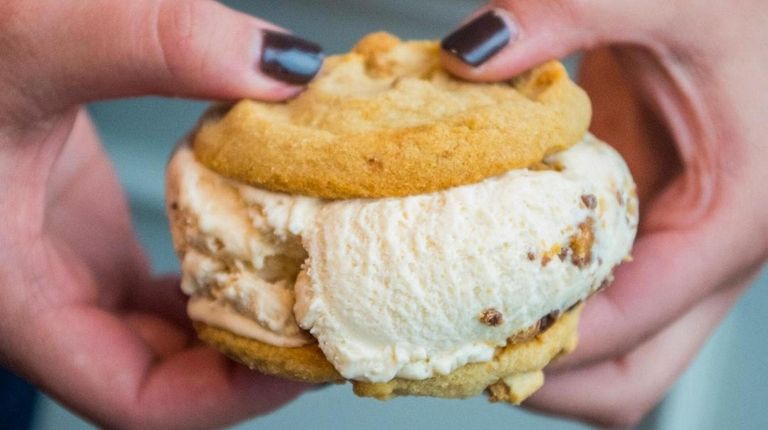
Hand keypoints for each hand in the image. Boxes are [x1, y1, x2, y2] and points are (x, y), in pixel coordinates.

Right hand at [0, 1, 322, 427]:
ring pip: (168, 328)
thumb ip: (155, 45)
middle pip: (167, 373)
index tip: (307, 356)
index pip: (136, 401)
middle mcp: (46, 297)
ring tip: (312, 280)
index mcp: (19, 298)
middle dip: (252, 358)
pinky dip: (220, 265)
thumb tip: (284, 67)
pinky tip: (263, 235)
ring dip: (242, 313)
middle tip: (331, 315)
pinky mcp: (85, 231)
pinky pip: (163, 276)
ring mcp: (68, 266)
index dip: (228, 397)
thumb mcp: (32, 43)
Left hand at [440, 1, 767, 425]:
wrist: (759, 2)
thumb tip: (470, 54)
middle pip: (629, 374)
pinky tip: (485, 266)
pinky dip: (545, 295)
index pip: (630, 329)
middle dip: (545, 380)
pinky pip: (598, 290)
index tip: (464, 339)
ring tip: (458, 324)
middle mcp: (710, 250)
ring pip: (613, 343)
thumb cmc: (751, 3)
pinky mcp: (647, 218)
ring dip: (542, 344)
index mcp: (735, 220)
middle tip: (459, 359)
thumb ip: (571, 15)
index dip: (544, 347)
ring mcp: (677, 241)